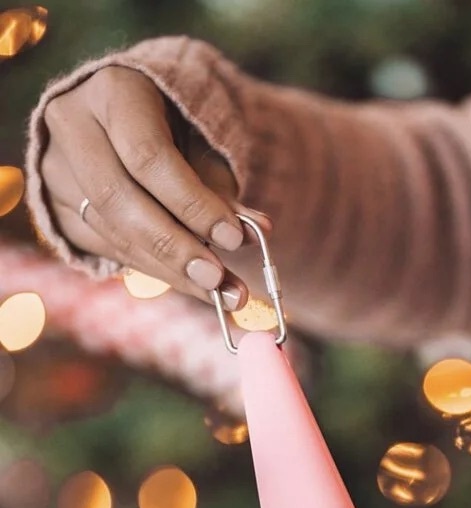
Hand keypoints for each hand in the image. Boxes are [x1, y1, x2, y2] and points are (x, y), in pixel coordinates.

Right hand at [40, 66, 267, 308]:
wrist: (127, 121)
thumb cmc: (174, 127)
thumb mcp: (201, 142)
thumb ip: (221, 185)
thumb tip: (256, 231)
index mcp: (112, 92)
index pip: (147, 156)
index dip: (191, 203)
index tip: (234, 239)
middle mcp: (72, 126)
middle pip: (119, 200)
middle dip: (176, 247)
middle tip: (219, 281)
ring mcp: (55, 169)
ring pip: (113, 232)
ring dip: (173, 271)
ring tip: (223, 294)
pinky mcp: (56, 208)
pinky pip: (109, 250)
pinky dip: (158, 271)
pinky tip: (196, 286)